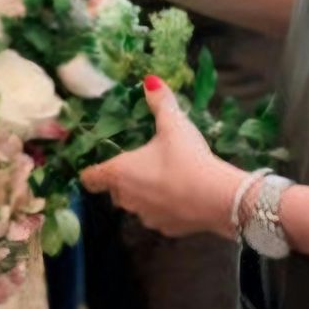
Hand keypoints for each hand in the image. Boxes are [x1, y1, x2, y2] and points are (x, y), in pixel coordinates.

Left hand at [81, 78, 240, 237]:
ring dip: (144, 194)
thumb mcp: (174, 124)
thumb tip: (149, 79)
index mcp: (120, 173)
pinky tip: (182, 196)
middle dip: (123, 179)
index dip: (92, 171)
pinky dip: (164, 208)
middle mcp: (126, 199)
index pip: (90, 178)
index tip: (100, 163)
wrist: (218, 198)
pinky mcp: (166, 230)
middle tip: (142, 162)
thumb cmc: (187, 158)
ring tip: (165, 177)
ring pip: (136, 206)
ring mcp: (146, 217)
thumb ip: (160, 102)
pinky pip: (157, 217)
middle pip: (114, 191)